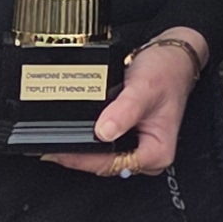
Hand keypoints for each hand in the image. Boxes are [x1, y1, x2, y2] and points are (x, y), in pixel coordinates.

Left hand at [47, 33, 204, 178]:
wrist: (172, 57)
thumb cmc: (166, 72)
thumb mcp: (144, 88)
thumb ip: (124, 111)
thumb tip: (103, 132)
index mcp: (157, 151)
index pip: (114, 164)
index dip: (84, 160)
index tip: (61, 152)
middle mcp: (148, 155)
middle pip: (105, 164)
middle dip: (78, 154)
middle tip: (51, 144)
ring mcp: (137, 147)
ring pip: (101, 156)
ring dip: (80, 146)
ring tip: (57, 136)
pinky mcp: (127, 138)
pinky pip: (102, 145)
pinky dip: (87, 138)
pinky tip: (72, 129)